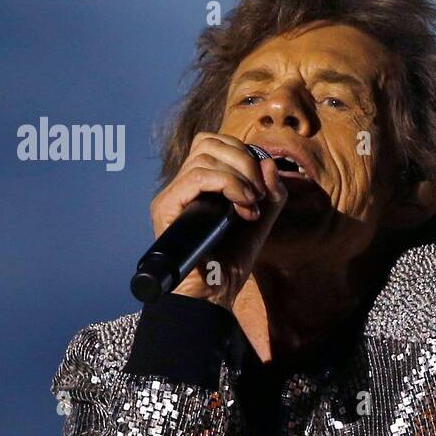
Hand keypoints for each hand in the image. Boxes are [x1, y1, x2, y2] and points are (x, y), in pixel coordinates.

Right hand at [150, 132, 286, 307]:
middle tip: (258, 192)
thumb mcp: (260, 222)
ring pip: (204, 155)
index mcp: (200, 184)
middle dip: (244, 159)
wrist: (213, 294)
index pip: (216, 143)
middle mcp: (182, 185)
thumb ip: (269, 193)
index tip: (262, 186)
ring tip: (251, 204)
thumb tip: (269, 162)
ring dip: (239, 175)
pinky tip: (243, 206)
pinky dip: (228, 184)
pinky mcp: (166, 207)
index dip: (245, 153)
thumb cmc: (230, 262)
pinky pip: (197, 176)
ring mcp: (172, 195)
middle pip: (207, 141)